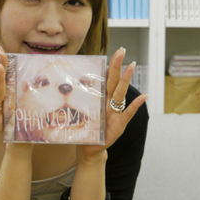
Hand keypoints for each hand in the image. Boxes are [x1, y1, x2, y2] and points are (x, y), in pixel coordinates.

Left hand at [77, 47, 146, 161]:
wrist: (89, 149)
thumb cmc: (83, 129)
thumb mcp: (76, 113)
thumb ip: (72, 101)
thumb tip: (55, 86)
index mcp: (100, 99)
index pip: (106, 78)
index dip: (110, 65)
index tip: (115, 52)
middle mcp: (110, 103)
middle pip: (114, 81)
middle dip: (118, 66)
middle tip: (122, 51)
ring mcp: (116, 112)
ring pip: (120, 93)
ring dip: (126, 79)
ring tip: (132, 66)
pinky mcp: (119, 124)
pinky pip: (128, 113)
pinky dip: (135, 105)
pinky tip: (143, 97)